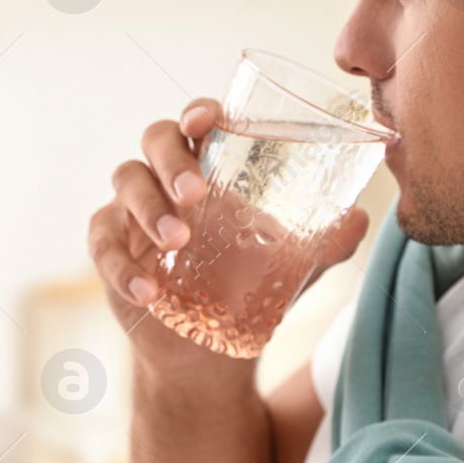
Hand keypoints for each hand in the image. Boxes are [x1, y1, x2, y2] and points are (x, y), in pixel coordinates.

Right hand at [88, 99, 369, 358]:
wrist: (209, 351)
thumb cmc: (250, 286)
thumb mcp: (292, 267)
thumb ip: (325, 243)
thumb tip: (361, 220)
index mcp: (212, 164)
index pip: (200, 120)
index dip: (200, 112)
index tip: (208, 122)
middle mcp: (167, 175)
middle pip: (156, 139)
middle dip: (172, 159)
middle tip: (195, 192)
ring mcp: (132, 209)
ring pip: (125, 180)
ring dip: (149, 207)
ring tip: (178, 239)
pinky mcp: (110, 248)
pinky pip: (102, 244)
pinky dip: (121, 266)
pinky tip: (147, 291)